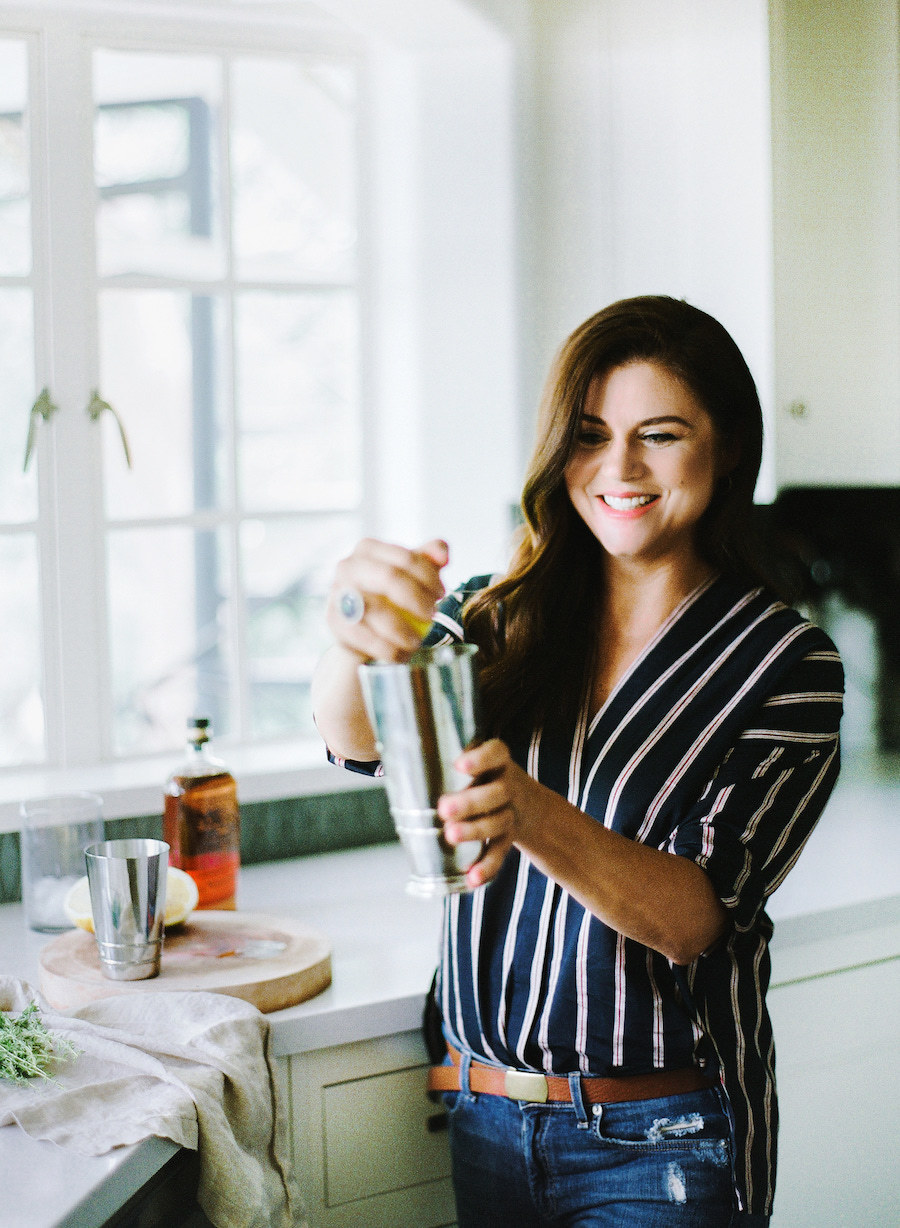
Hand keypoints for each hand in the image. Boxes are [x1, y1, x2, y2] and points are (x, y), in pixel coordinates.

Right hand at [327, 537, 448, 661]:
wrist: (360, 629)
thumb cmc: (388, 595)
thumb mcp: (410, 573)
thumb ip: (429, 557)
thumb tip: (442, 555)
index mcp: (367, 549)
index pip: (406, 557)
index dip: (430, 577)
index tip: (440, 594)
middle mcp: (347, 566)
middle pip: (390, 577)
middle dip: (418, 599)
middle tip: (432, 615)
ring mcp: (338, 594)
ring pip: (378, 609)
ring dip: (405, 629)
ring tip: (417, 640)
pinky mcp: (335, 622)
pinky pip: (366, 637)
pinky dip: (389, 648)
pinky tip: (401, 653)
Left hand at [436, 738, 530, 887]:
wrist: (522, 801)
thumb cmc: (478, 776)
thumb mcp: (469, 760)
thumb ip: (436, 758)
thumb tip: (386, 752)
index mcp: (497, 761)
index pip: (496, 752)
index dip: (480, 758)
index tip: (458, 763)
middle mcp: (507, 785)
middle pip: (497, 792)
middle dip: (470, 801)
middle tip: (444, 808)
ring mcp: (510, 812)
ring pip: (498, 822)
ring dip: (474, 831)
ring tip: (450, 836)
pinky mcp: (508, 838)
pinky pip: (500, 854)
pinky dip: (487, 867)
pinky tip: (472, 878)